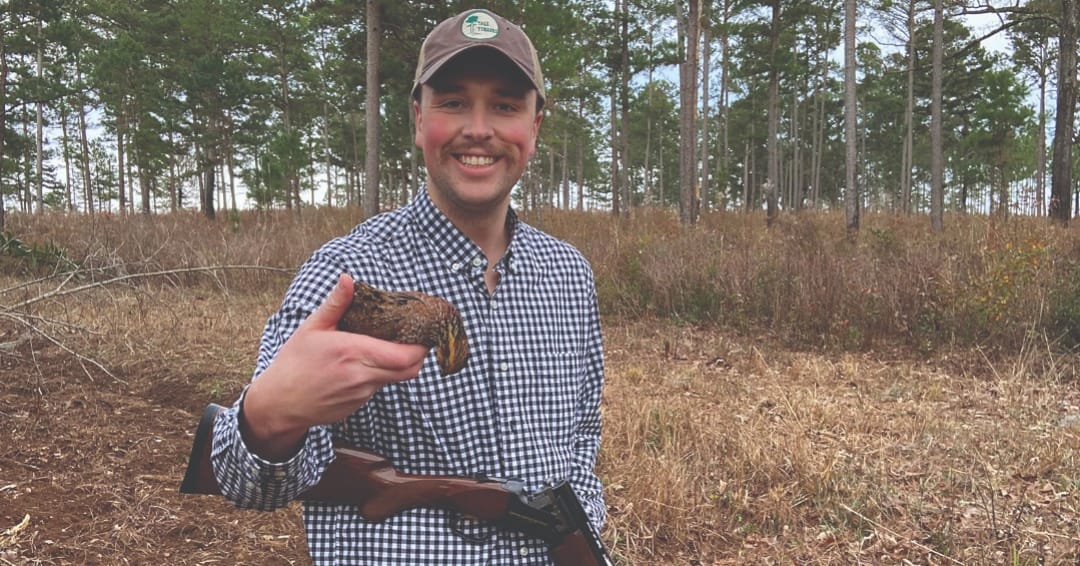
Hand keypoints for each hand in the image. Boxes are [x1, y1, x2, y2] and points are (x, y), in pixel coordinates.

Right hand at [239, 273, 427, 460]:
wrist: (279, 402)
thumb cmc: (294, 362)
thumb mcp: (312, 328)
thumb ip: (336, 304)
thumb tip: (348, 279)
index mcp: (353, 352)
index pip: (404, 355)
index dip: (420, 346)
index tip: (421, 331)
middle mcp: (361, 375)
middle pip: (409, 369)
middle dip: (418, 354)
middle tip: (414, 337)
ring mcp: (361, 393)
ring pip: (395, 379)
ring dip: (398, 364)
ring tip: (390, 346)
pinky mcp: (358, 405)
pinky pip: (378, 387)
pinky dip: (381, 375)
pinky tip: (367, 364)